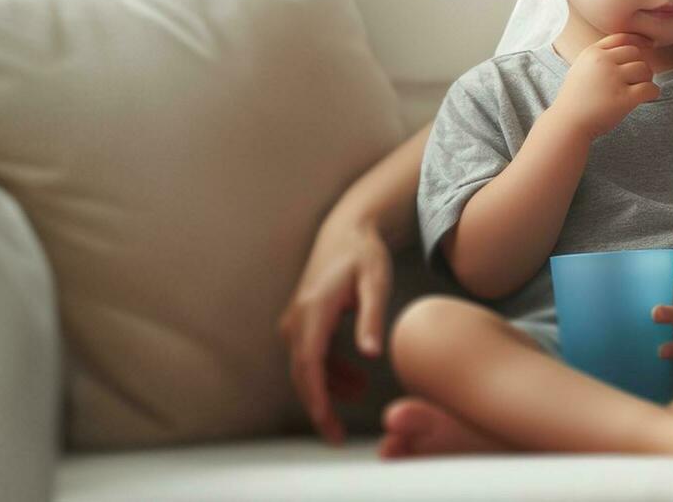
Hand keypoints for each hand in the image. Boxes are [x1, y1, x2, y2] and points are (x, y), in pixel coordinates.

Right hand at [277, 211, 392, 443]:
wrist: (346, 232)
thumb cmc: (364, 255)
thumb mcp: (376, 282)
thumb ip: (372, 317)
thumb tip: (371, 354)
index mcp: (313, 310)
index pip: (309, 364)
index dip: (316, 398)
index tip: (328, 425)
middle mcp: (297, 319)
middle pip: (302, 375)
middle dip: (319, 408)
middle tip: (338, 438)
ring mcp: (296, 322)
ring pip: (307, 369)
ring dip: (329, 389)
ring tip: (360, 396)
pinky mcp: (302, 324)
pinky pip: (311, 358)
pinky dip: (330, 374)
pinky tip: (355, 382)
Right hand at [548, 33, 660, 138]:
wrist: (567, 123)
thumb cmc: (576, 98)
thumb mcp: (580, 68)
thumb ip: (599, 57)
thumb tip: (630, 49)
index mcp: (592, 53)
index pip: (622, 38)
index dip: (638, 40)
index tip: (649, 45)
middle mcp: (602, 62)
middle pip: (636, 53)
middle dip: (640, 65)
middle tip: (638, 79)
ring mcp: (613, 79)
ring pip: (644, 69)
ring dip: (647, 79)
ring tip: (638, 90)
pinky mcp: (623, 98)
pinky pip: (649, 88)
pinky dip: (653, 92)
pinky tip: (648, 97)